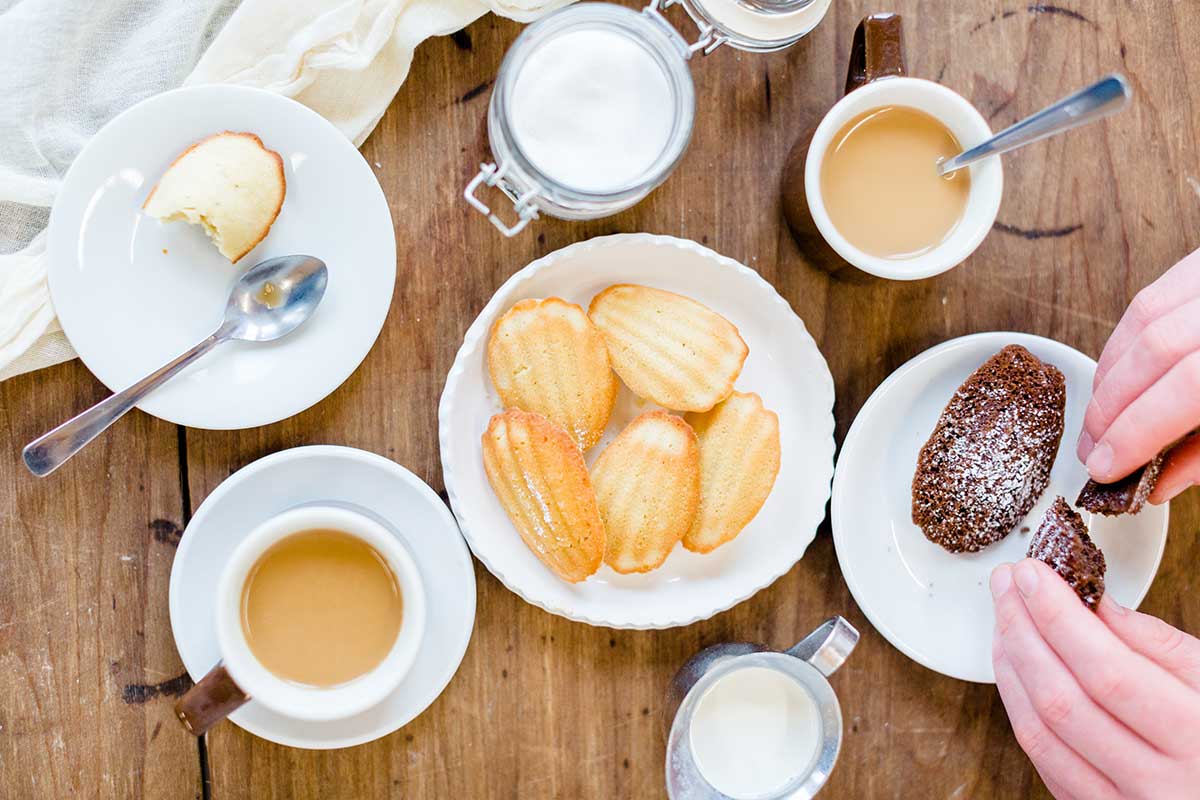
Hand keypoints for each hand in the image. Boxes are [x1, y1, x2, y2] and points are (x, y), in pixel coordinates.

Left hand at [990, 559, 1199, 799]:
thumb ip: (1159, 645)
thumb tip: (1092, 600)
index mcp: (1197, 740)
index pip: (1108, 671)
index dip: (1059, 618)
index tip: (1033, 573)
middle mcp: (1156, 784)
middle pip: (1062, 699)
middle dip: (1023, 630)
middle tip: (1007, 583)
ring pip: (1040, 732)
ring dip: (1011, 665)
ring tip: (1005, 616)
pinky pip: (1042, 759)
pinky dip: (1019, 706)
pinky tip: (1015, 667)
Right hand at [1078, 247, 1199, 501]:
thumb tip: (1157, 481)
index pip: (1186, 390)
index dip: (1135, 432)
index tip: (1105, 467)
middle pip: (1155, 350)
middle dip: (1112, 406)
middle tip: (1092, 448)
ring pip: (1144, 319)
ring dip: (1110, 373)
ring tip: (1099, 418)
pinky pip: (1151, 297)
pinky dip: (1125, 338)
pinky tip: (1117, 372)